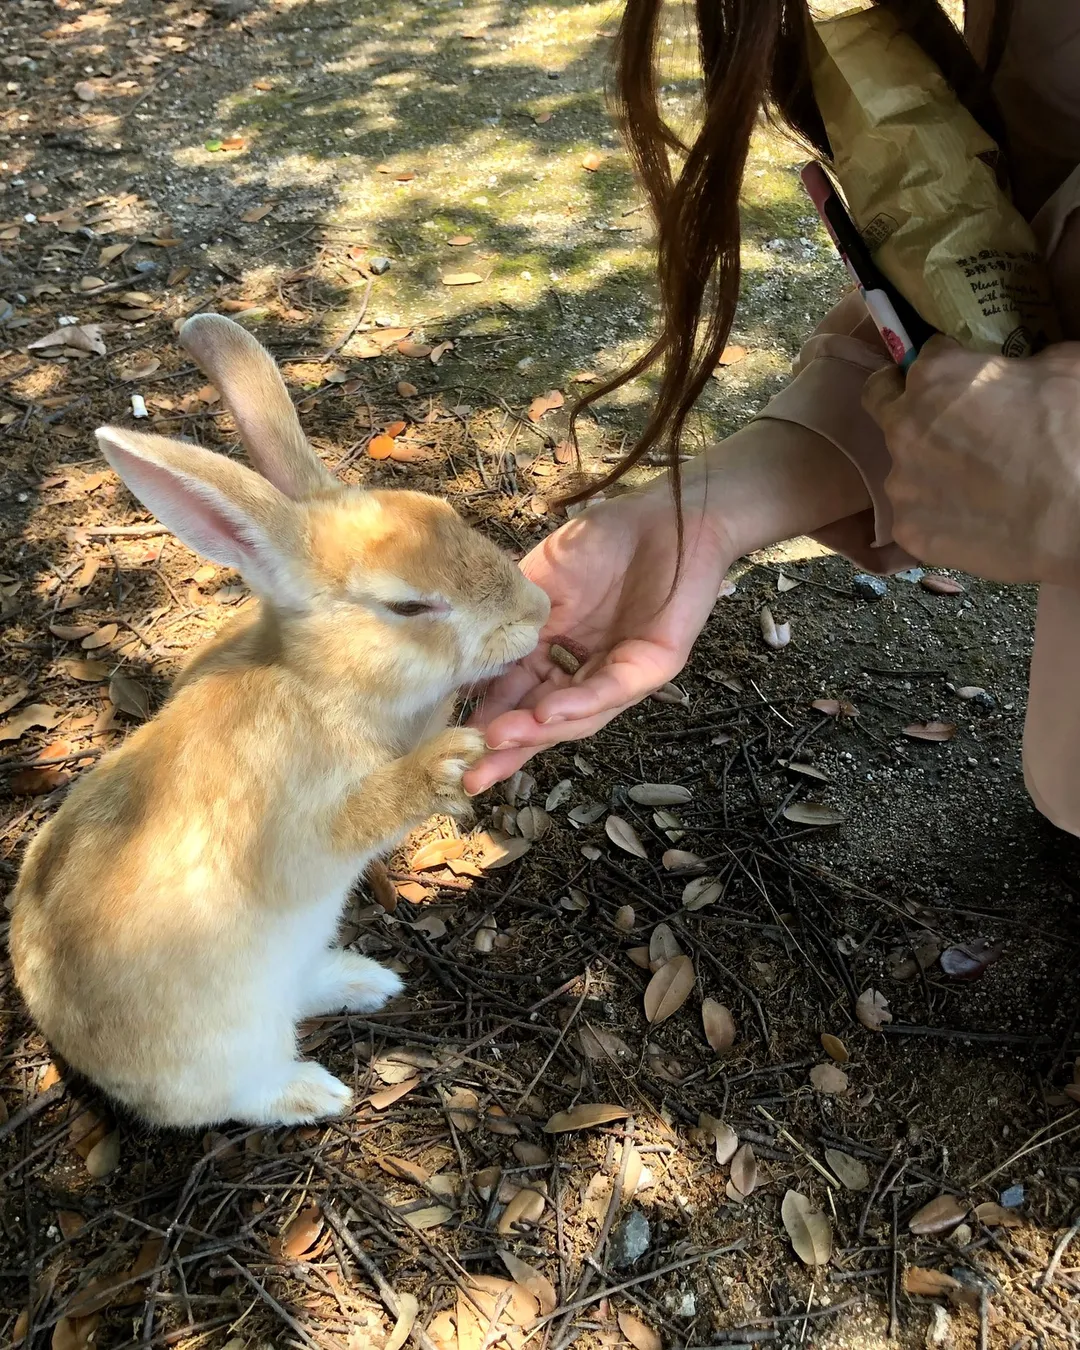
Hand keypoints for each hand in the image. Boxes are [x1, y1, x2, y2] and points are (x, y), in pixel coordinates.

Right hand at [463, 420, 872, 792]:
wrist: (668, 514)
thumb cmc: (606, 540)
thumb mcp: (540, 579)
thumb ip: (509, 618)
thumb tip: (461, 652)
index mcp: (558, 654)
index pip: (518, 696)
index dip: (487, 719)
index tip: (449, 742)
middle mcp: (588, 673)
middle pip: (544, 720)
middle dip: (507, 749)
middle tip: (470, 776)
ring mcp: (621, 674)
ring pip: (576, 715)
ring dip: (535, 731)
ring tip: (497, 742)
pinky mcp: (654, 665)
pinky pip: (611, 689)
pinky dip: (578, 703)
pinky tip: (546, 714)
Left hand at [864, 337, 1079, 584]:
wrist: (1076, 518)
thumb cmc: (1074, 434)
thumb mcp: (1063, 369)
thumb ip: (1022, 363)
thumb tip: (1020, 370)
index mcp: (935, 376)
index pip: (924, 357)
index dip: (946, 368)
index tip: (963, 383)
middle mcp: (903, 426)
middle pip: (885, 404)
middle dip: (908, 406)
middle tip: (946, 425)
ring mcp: (901, 482)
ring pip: (902, 467)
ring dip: (927, 468)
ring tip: (972, 483)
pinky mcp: (907, 529)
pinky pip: (915, 514)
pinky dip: (937, 514)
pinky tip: (971, 517)